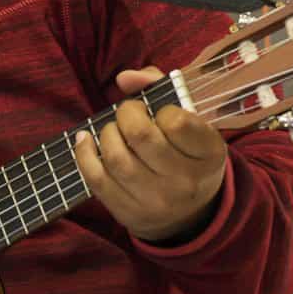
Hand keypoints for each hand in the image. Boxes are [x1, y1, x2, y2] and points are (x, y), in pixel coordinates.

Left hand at [74, 66, 227, 243]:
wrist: (187, 214)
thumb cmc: (186, 154)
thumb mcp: (191, 122)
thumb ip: (160, 87)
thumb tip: (124, 78)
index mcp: (208, 154)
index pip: (176, 121)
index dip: (160, 109)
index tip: (159, 113)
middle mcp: (185, 181)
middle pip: (141, 136)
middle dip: (126, 114)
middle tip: (129, 114)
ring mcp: (156, 201)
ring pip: (116, 158)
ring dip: (107, 134)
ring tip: (113, 130)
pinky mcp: (129, 213)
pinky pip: (97, 180)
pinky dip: (84, 154)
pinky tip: (85, 140)